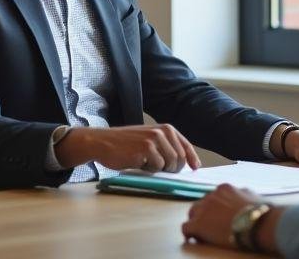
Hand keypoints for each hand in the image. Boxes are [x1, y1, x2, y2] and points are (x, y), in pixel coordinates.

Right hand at [58, 124, 200, 172]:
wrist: (103, 142)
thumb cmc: (126, 145)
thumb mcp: (149, 140)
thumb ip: (166, 147)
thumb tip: (184, 164)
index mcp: (166, 129)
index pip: (185, 146)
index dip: (192, 158)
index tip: (195, 168)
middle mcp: (162, 132)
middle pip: (180, 158)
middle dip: (173, 169)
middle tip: (158, 169)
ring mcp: (154, 139)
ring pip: (170, 164)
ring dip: (159, 169)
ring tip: (145, 163)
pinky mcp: (146, 149)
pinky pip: (157, 167)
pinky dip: (149, 170)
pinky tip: (137, 163)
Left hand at [183, 184, 281, 253]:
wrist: (258, 224)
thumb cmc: (260, 212)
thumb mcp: (252, 197)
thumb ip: (243, 194)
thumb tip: (243, 196)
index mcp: (224, 189)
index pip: (214, 197)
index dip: (216, 208)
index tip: (220, 216)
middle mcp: (212, 196)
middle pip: (201, 204)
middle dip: (205, 214)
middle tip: (212, 226)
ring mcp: (203, 209)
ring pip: (192, 214)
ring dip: (197, 222)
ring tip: (203, 234)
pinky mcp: (198, 224)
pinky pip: (186, 228)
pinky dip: (189, 234)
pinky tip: (194, 239)